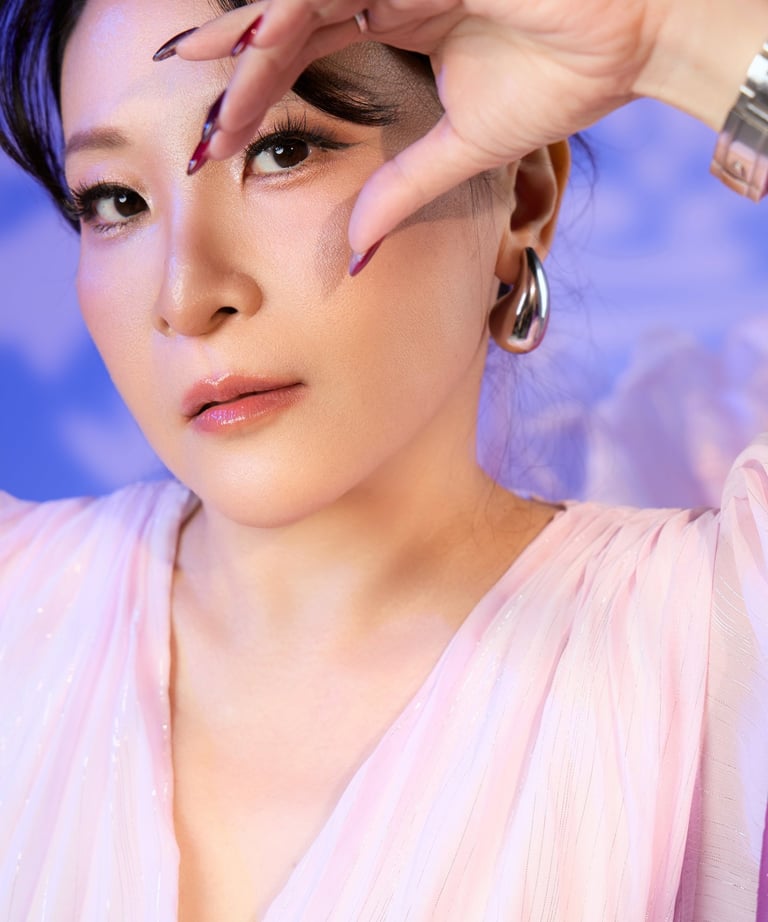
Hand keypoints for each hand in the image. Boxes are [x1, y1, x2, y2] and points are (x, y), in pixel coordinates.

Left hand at [169, 0, 765, 252]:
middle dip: (236, 69)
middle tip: (192, 118)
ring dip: (253, 38)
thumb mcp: (463, 150)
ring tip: (204, 77)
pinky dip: (299, 11)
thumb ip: (405, 189)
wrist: (635, 39)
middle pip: (288, 24)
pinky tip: (257, 39)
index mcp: (396, 25)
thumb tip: (357, 249)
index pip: (305, 56)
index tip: (218, 146)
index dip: (259, 95)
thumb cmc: (563, 78)